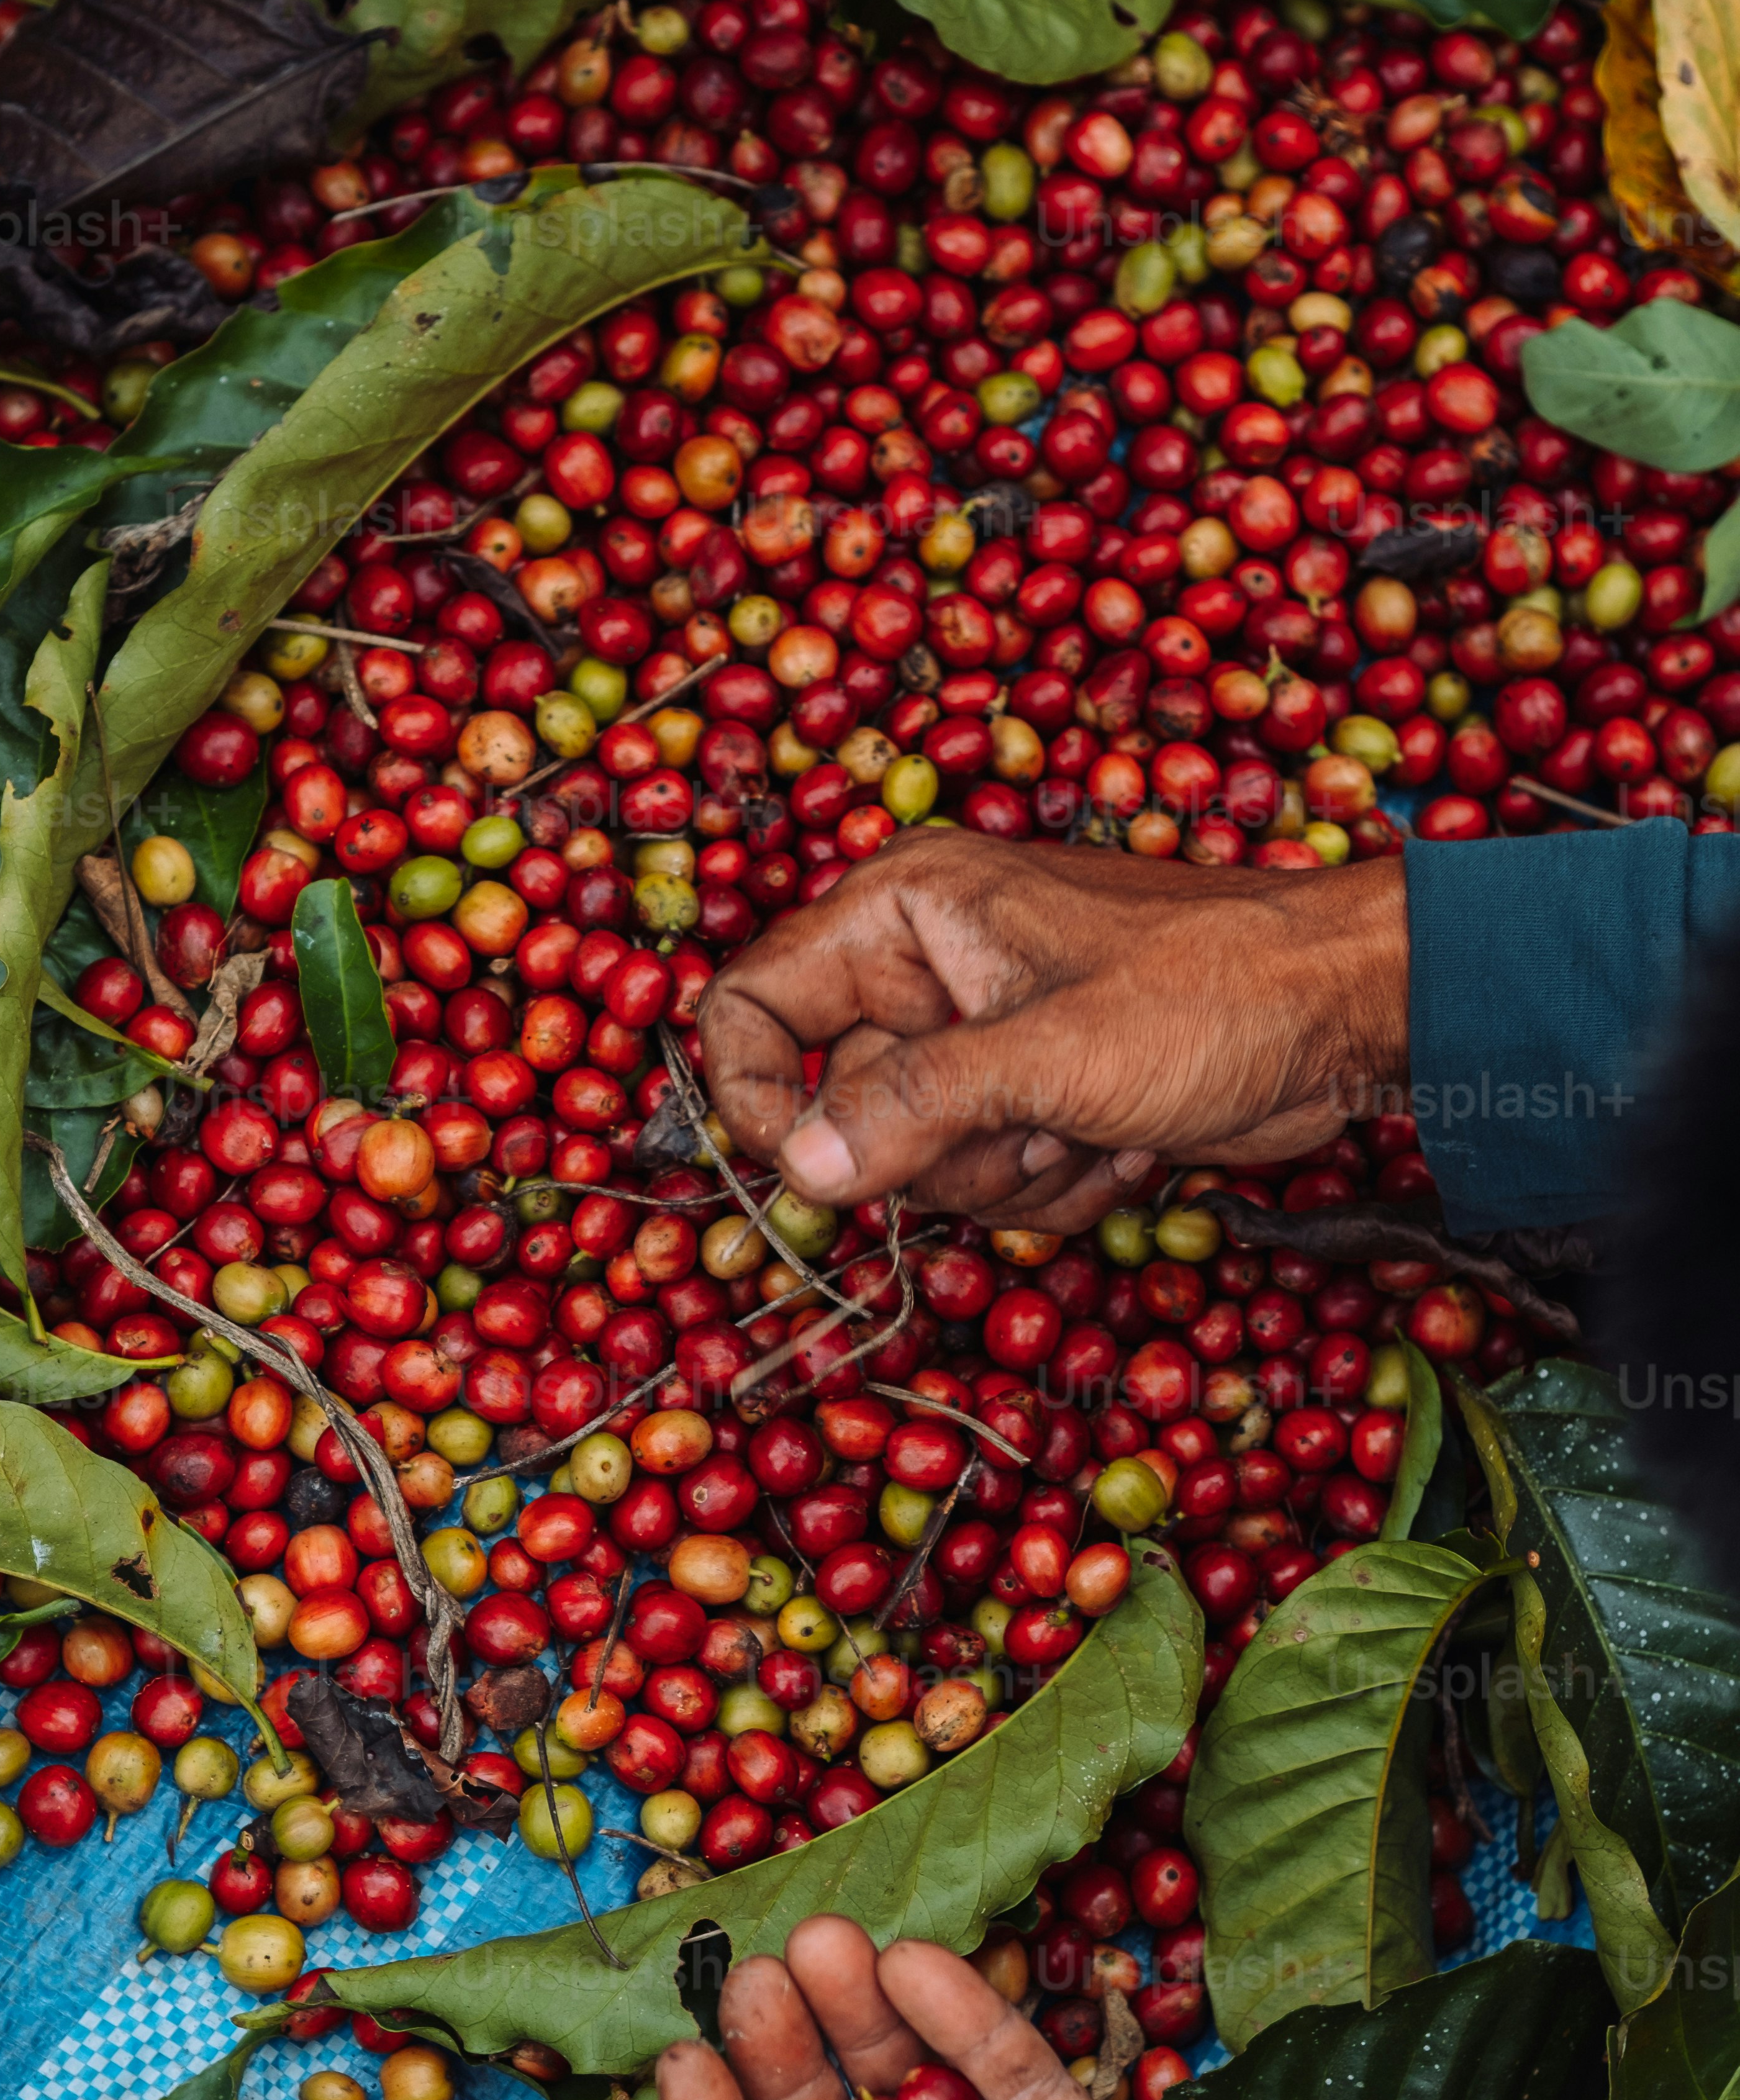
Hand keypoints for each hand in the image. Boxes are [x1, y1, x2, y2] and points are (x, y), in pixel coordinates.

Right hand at [697, 830, 1410, 1230]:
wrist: (1347, 1014)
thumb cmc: (1218, 992)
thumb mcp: (1052, 1052)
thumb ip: (914, 1107)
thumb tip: (800, 1170)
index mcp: (903, 912)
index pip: (752, 1004)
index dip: (756, 1096)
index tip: (808, 1168)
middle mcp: (924, 970)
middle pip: (840, 1107)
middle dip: (943, 1147)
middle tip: (1034, 1120)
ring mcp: (979, 1039)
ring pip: (917, 1162)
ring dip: (1011, 1174)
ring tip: (1095, 1122)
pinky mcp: (1030, 1097)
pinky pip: (988, 1184)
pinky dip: (1057, 1187)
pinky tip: (1124, 1143)